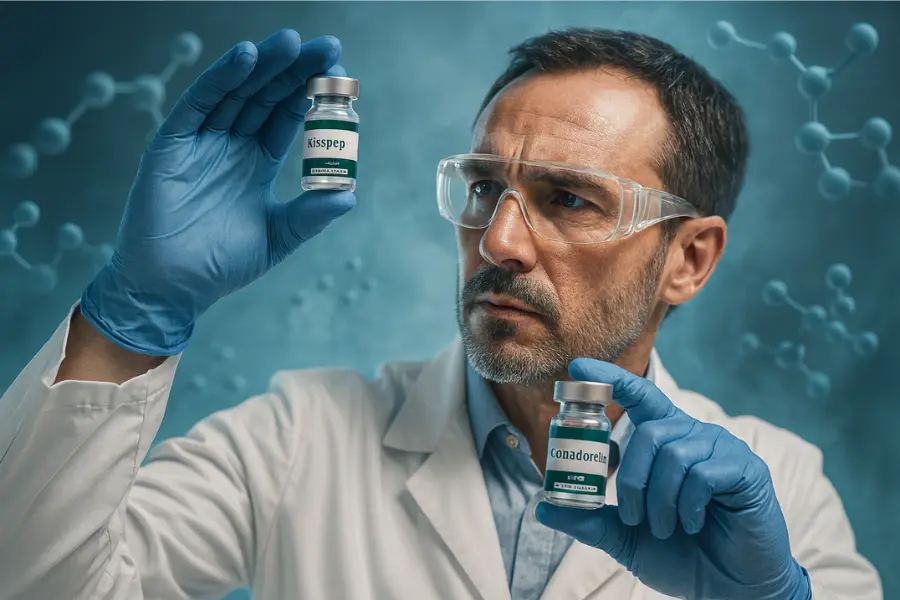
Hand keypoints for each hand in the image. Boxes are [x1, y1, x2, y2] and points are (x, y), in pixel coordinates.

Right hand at [80, 30, 354, 355]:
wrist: (173, 288)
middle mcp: (231, 144)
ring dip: (263, 65)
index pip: (287, 116)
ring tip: (291, 43)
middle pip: (267, 96)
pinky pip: (200, 103)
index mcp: (256, 162)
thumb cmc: (222, 265)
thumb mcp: (278, 237)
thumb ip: (311, 214)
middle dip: (295, 70)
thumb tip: (349, 196)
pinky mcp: (172, 143)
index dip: (311, 95)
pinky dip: (222, 78)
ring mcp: (201, 140)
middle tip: (327, 47)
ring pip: (237, 91)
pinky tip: (246, 57)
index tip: (340, 74)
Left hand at [535, 359, 810, 599]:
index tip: (578, 367)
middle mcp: (693, 436)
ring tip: (665, 527)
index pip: (639, 396)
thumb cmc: (680, 556)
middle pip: (649, 433)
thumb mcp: (625, 537)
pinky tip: (693, 524)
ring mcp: (722, 449)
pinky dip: (688, 504)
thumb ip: (589, 520)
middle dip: (632, 479)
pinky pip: (703, 473)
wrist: (729, 588)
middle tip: (636, 517)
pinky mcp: (746, 469)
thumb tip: (543, 507)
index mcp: (666, 441)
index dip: (611, 379)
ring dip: (659, 499)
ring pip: (673, 454)